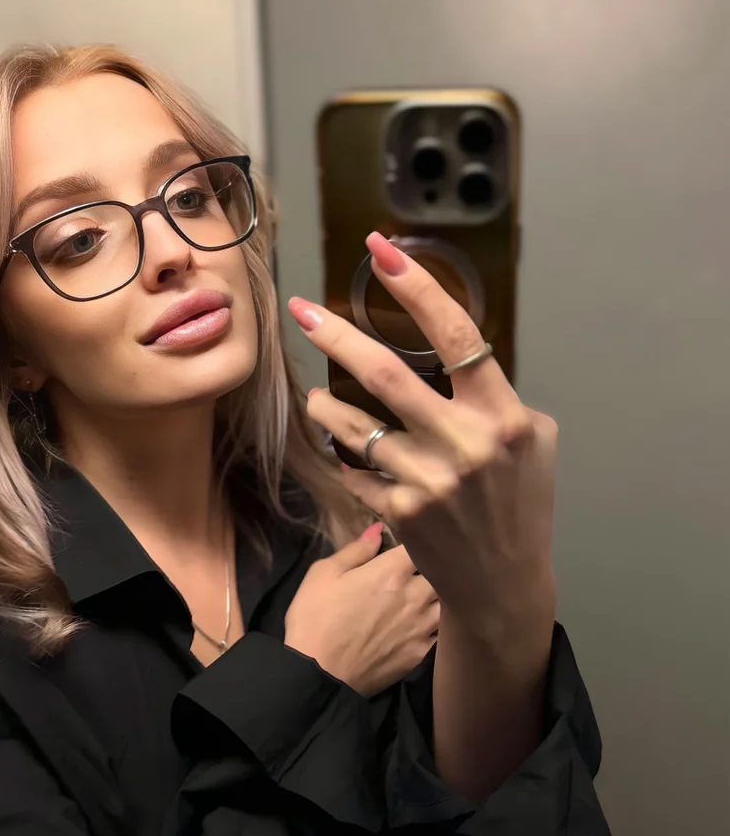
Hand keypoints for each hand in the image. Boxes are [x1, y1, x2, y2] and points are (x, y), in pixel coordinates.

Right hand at [284, 524, 440, 696]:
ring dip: (438, 597)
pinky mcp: (421, 654)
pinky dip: (435, 625)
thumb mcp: (323, 574)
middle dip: (433, 569)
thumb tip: (378, 530)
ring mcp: (422, 627)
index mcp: (392, 572)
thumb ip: (355, 550)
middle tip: (418, 571)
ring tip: (424, 597)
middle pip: (442, 573)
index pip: (421, 545)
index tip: (409, 543)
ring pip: (446, 603)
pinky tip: (422, 625)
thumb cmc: (314, 619)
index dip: (417, 541)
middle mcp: (415, 596)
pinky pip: (440, 633)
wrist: (318, 676)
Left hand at [287, 231, 556, 658]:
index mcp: (504, 416)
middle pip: (386, 373)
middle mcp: (465, 445)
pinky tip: (345, 451)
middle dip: (336, 335)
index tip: (382, 251)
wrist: (503, 584)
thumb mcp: (534, 443)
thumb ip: (497, 398)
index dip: (418, 288)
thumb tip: (453, 355)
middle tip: (300, 310)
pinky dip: (345, 454)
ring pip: (354, 424)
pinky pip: (355, 468)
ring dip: (325, 405)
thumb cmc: (520, 503)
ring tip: (315, 396)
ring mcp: (427, 481)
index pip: (458, 336)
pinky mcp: (397, 511)